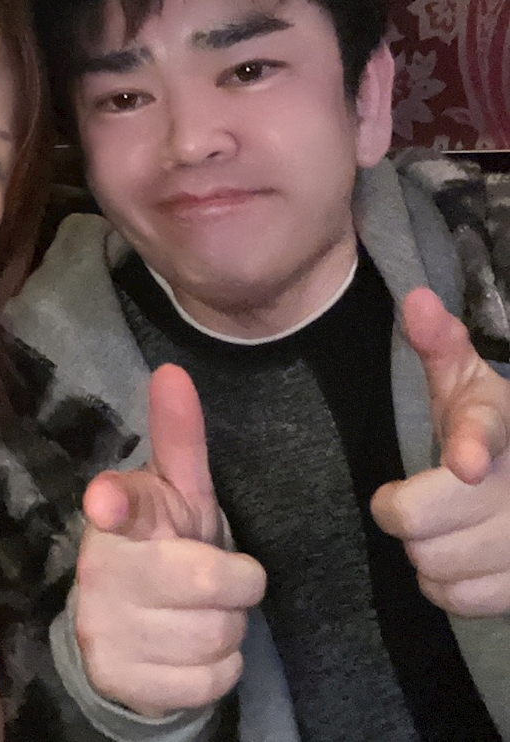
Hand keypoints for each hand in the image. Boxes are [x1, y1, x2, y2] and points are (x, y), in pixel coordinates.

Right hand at [76, 364, 265, 716]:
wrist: (129, 627)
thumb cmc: (165, 543)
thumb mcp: (177, 492)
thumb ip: (179, 436)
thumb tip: (172, 370)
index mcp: (120, 515)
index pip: (120, 505)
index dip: (115, 502)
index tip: (106, 501)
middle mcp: (103, 570)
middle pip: (210, 581)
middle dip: (237, 584)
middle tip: (224, 579)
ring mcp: (106, 630)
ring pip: (217, 636)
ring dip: (229, 628)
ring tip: (203, 613)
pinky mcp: (121, 681)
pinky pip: (210, 682)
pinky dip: (219, 668)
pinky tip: (192, 650)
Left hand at [371, 287, 509, 615]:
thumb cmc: (488, 422)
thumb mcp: (466, 378)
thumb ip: (440, 342)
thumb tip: (416, 300)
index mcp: (501, 424)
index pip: (487, 431)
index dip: (474, 447)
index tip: (464, 462)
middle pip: (426, 520)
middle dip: (401, 513)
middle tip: (405, 501)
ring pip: (439, 564)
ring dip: (421, 552)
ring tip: (435, 528)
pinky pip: (462, 600)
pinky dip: (444, 586)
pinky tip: (453, 558)